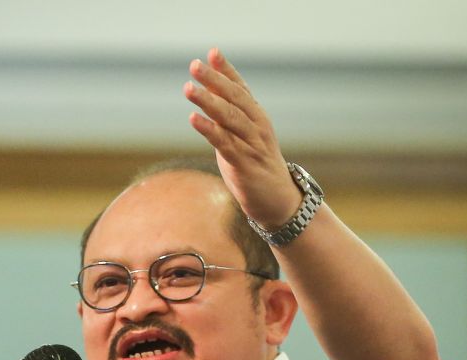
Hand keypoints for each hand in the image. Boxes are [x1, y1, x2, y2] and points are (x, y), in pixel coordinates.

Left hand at [184, 48, 301, 228]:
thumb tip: (208, 90)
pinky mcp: (244, 164)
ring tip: (188, 88)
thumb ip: (227, 114)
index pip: (241, 88)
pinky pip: (224, 143)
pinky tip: (193, 118)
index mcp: (257, 117)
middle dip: (214, 80)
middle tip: (195, 65)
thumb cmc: (256, 165)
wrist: (278, 200)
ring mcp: (252, 144)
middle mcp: (257, 126)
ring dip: (208, 101)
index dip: (227, 70)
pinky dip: (209, 129)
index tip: (212, 52)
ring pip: (229, 118)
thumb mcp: (241, 136)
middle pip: (234, 98)